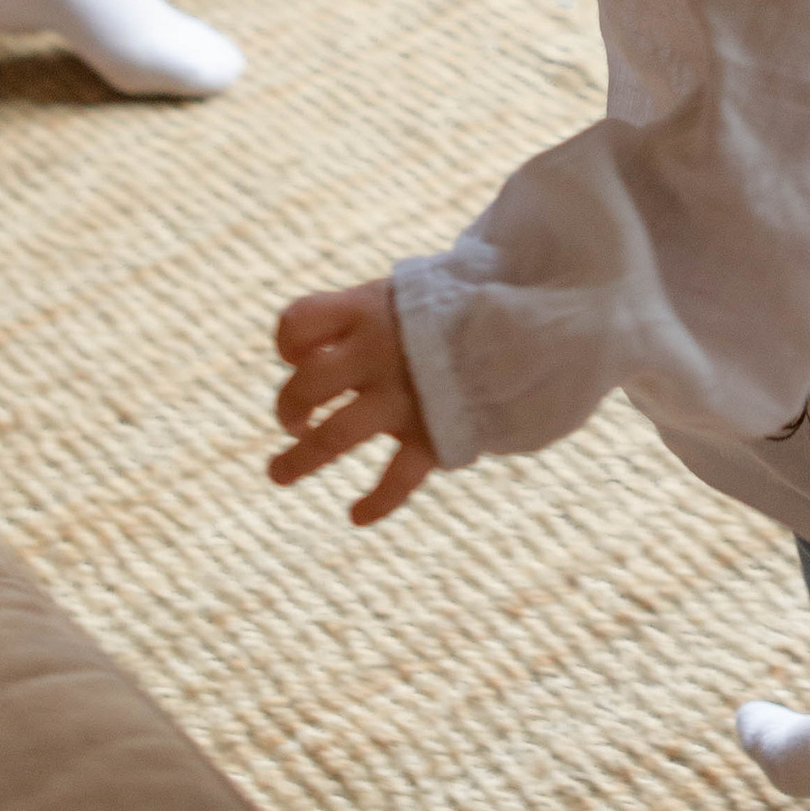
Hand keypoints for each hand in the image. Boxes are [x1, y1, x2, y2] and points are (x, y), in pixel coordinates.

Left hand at [269, 277, 437, 527]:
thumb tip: (328, 344)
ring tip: (278, 474)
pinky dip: (376, 502)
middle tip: (295, 421)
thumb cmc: (462, 307)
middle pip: (305, 385)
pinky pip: (396, 479)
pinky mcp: (432, 434)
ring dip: (299, 460)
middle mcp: (377, 354)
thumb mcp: (410, 295)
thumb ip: (368, 315)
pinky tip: (357, 515)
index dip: (288, 343)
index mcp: (368, 311)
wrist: (532, 322)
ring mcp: (403, 398)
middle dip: (289, 407)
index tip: (299, 356)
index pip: (298, 323)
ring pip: (333, 437)